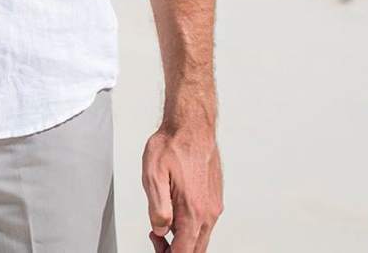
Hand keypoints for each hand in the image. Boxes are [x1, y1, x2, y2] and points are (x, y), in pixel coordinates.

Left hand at [141, 118, 221, 251]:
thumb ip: (157, 208)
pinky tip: (174, 212)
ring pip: (200, 238)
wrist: (192, 126)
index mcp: (193, 210)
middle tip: (156, 237)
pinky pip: (203, 224)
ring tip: (162, 222)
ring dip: (182, 240)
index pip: (184, 252)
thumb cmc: (172, 145)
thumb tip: (161, 230)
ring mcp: (213, 206)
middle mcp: (208, 212)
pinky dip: (189, 227)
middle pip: (195, 250)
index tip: (155, 243)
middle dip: (175, 250)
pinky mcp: (214, 200)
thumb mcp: (153, 175)